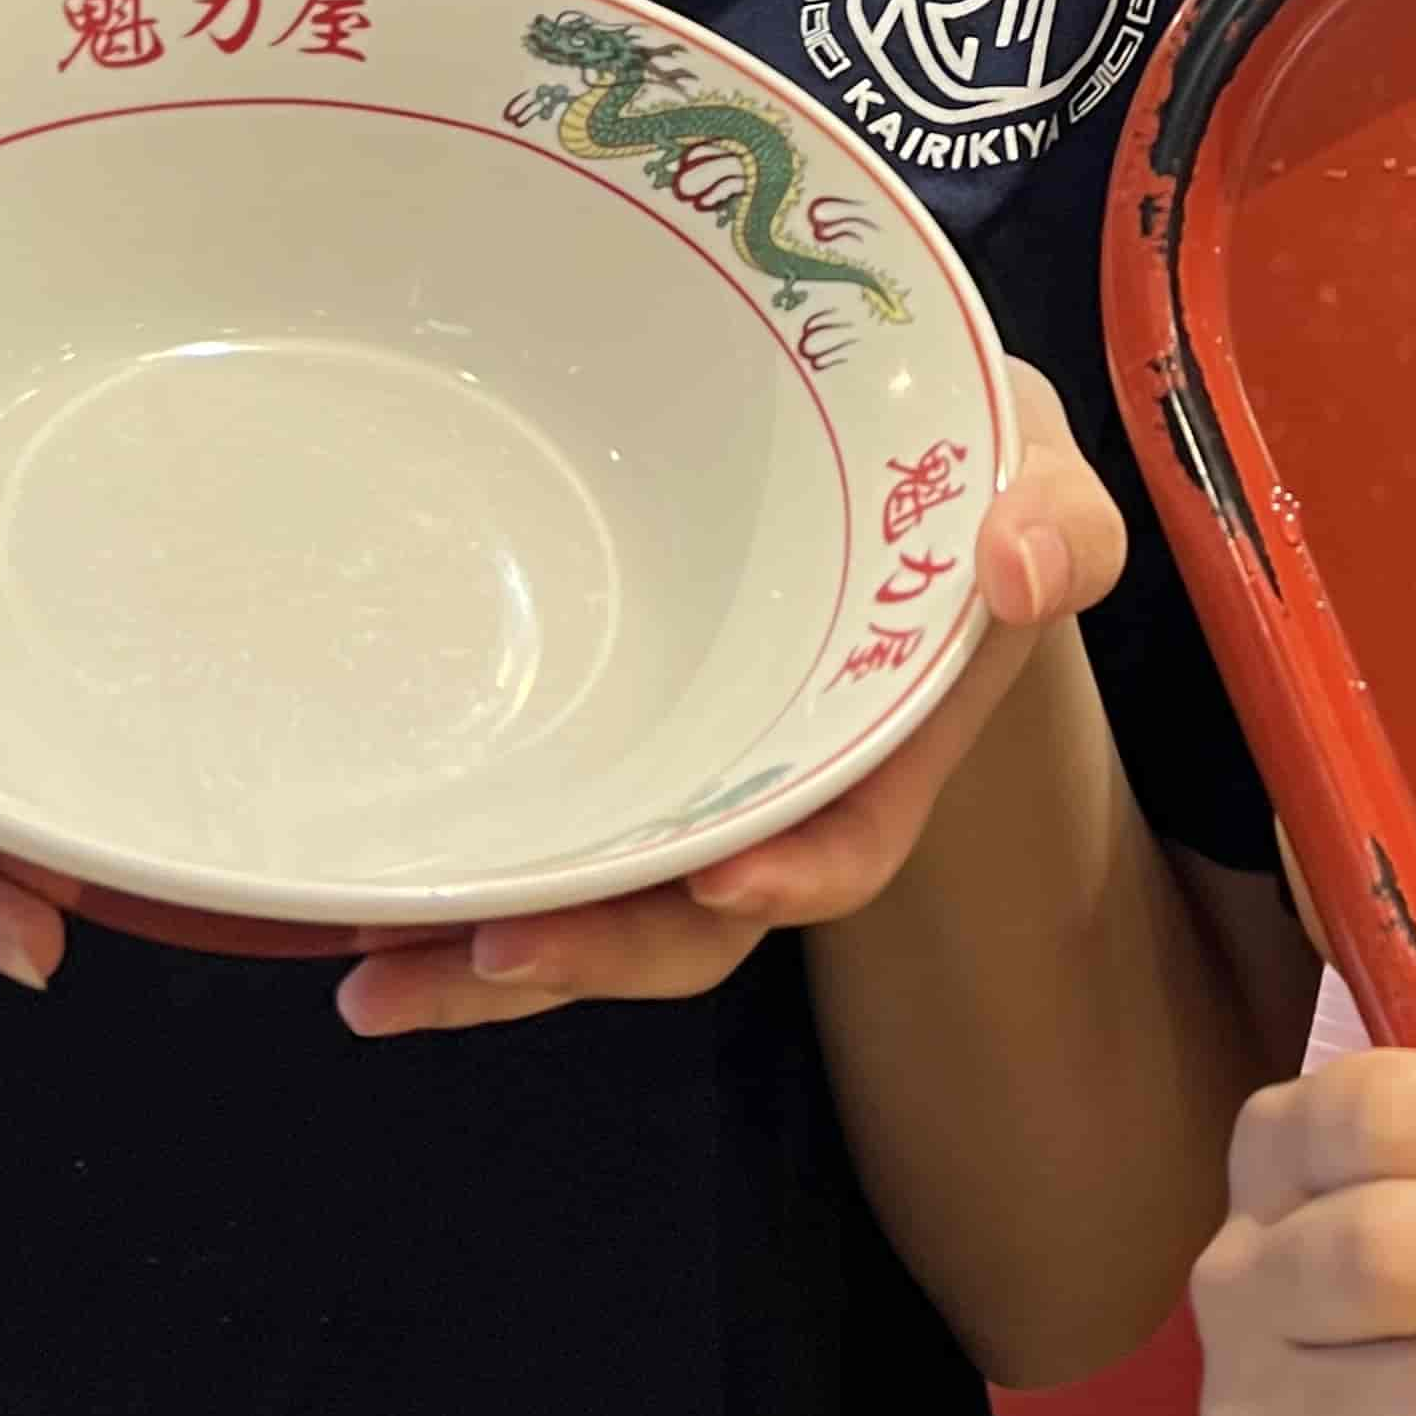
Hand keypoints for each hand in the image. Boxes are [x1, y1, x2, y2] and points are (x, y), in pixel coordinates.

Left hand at [339, 358, 1122, 1036]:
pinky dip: (457, 890)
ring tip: (371, 984)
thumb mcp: (1035, 457)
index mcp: (890, 725)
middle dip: (599, 953)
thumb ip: (1061, 514)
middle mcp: (782, 778)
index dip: (797, 871)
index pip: (852, 836)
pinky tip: (354, 917)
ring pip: (602, 901)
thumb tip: (1022, 565)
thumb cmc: (961, 445)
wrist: (883, 431)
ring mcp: (689, 769)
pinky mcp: (611, 738)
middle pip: (701, 914)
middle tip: (483, 954)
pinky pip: (541, 836)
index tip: (725, 877)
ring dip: (492, 961)